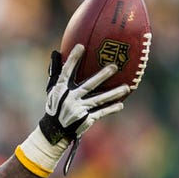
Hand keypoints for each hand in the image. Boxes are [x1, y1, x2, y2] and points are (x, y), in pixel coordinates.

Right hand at [15, 44, 129, 176]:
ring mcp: (78, 110)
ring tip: (126, 88)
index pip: (67, 72)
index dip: (73, 59)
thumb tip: (55, 52)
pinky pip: (101, 113)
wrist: (55, 131)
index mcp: (60, 90)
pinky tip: (121, 105)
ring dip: (113, 94)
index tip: (81, 46)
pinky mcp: (85, 119)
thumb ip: (55, 72)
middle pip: (88, 85)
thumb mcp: (52, 90)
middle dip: (101, 76)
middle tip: (114, 66)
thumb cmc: (55, 106)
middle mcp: (69, 99)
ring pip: (99, 99)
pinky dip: (111, 109)